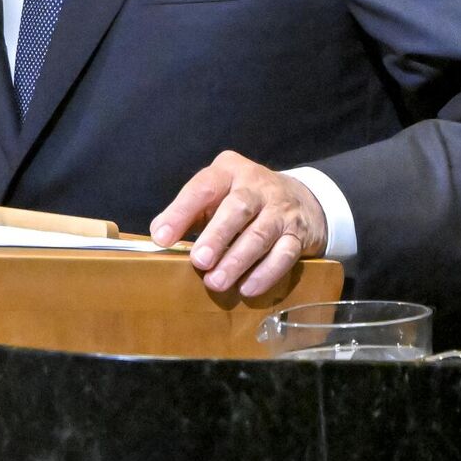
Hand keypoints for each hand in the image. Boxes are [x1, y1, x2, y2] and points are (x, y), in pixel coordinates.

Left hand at [149, 151, 327, 297]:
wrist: (300, 198)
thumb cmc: (243, 201)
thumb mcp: (216, 196)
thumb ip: (190, 213)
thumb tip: (160, 236)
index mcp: (228, 171)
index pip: (203, 188)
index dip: (181, 213)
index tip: (162, 238)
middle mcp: (257, 186)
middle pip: (238, 208)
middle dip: (217, 236)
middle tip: (199, 261)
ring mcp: (281, 209)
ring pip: (261, 234)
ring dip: (237, 261)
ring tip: (216, 282)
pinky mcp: (299, 234)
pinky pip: (284, 254)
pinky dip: (266, 273)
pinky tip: (248, 288)